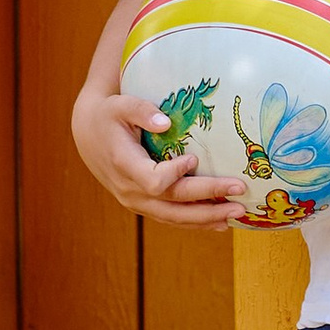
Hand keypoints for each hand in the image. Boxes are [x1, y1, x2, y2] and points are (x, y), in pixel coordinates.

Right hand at [73, 88, 246, 231]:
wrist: (89, 136)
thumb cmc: (108, 116)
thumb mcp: (120, 106)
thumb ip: (141, 110)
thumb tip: (166, 122)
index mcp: (125, 164)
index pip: (153, 180)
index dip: (174, 174)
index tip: (194, 158)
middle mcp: (130, 190)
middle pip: (173, 204)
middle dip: (208, 201)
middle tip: (240, 196)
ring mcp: (136, 201)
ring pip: (174, 218)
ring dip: (207, 218)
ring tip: (238, 214)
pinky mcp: (144, 205)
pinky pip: (171, 219)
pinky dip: (196, 222)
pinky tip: (220, 223)